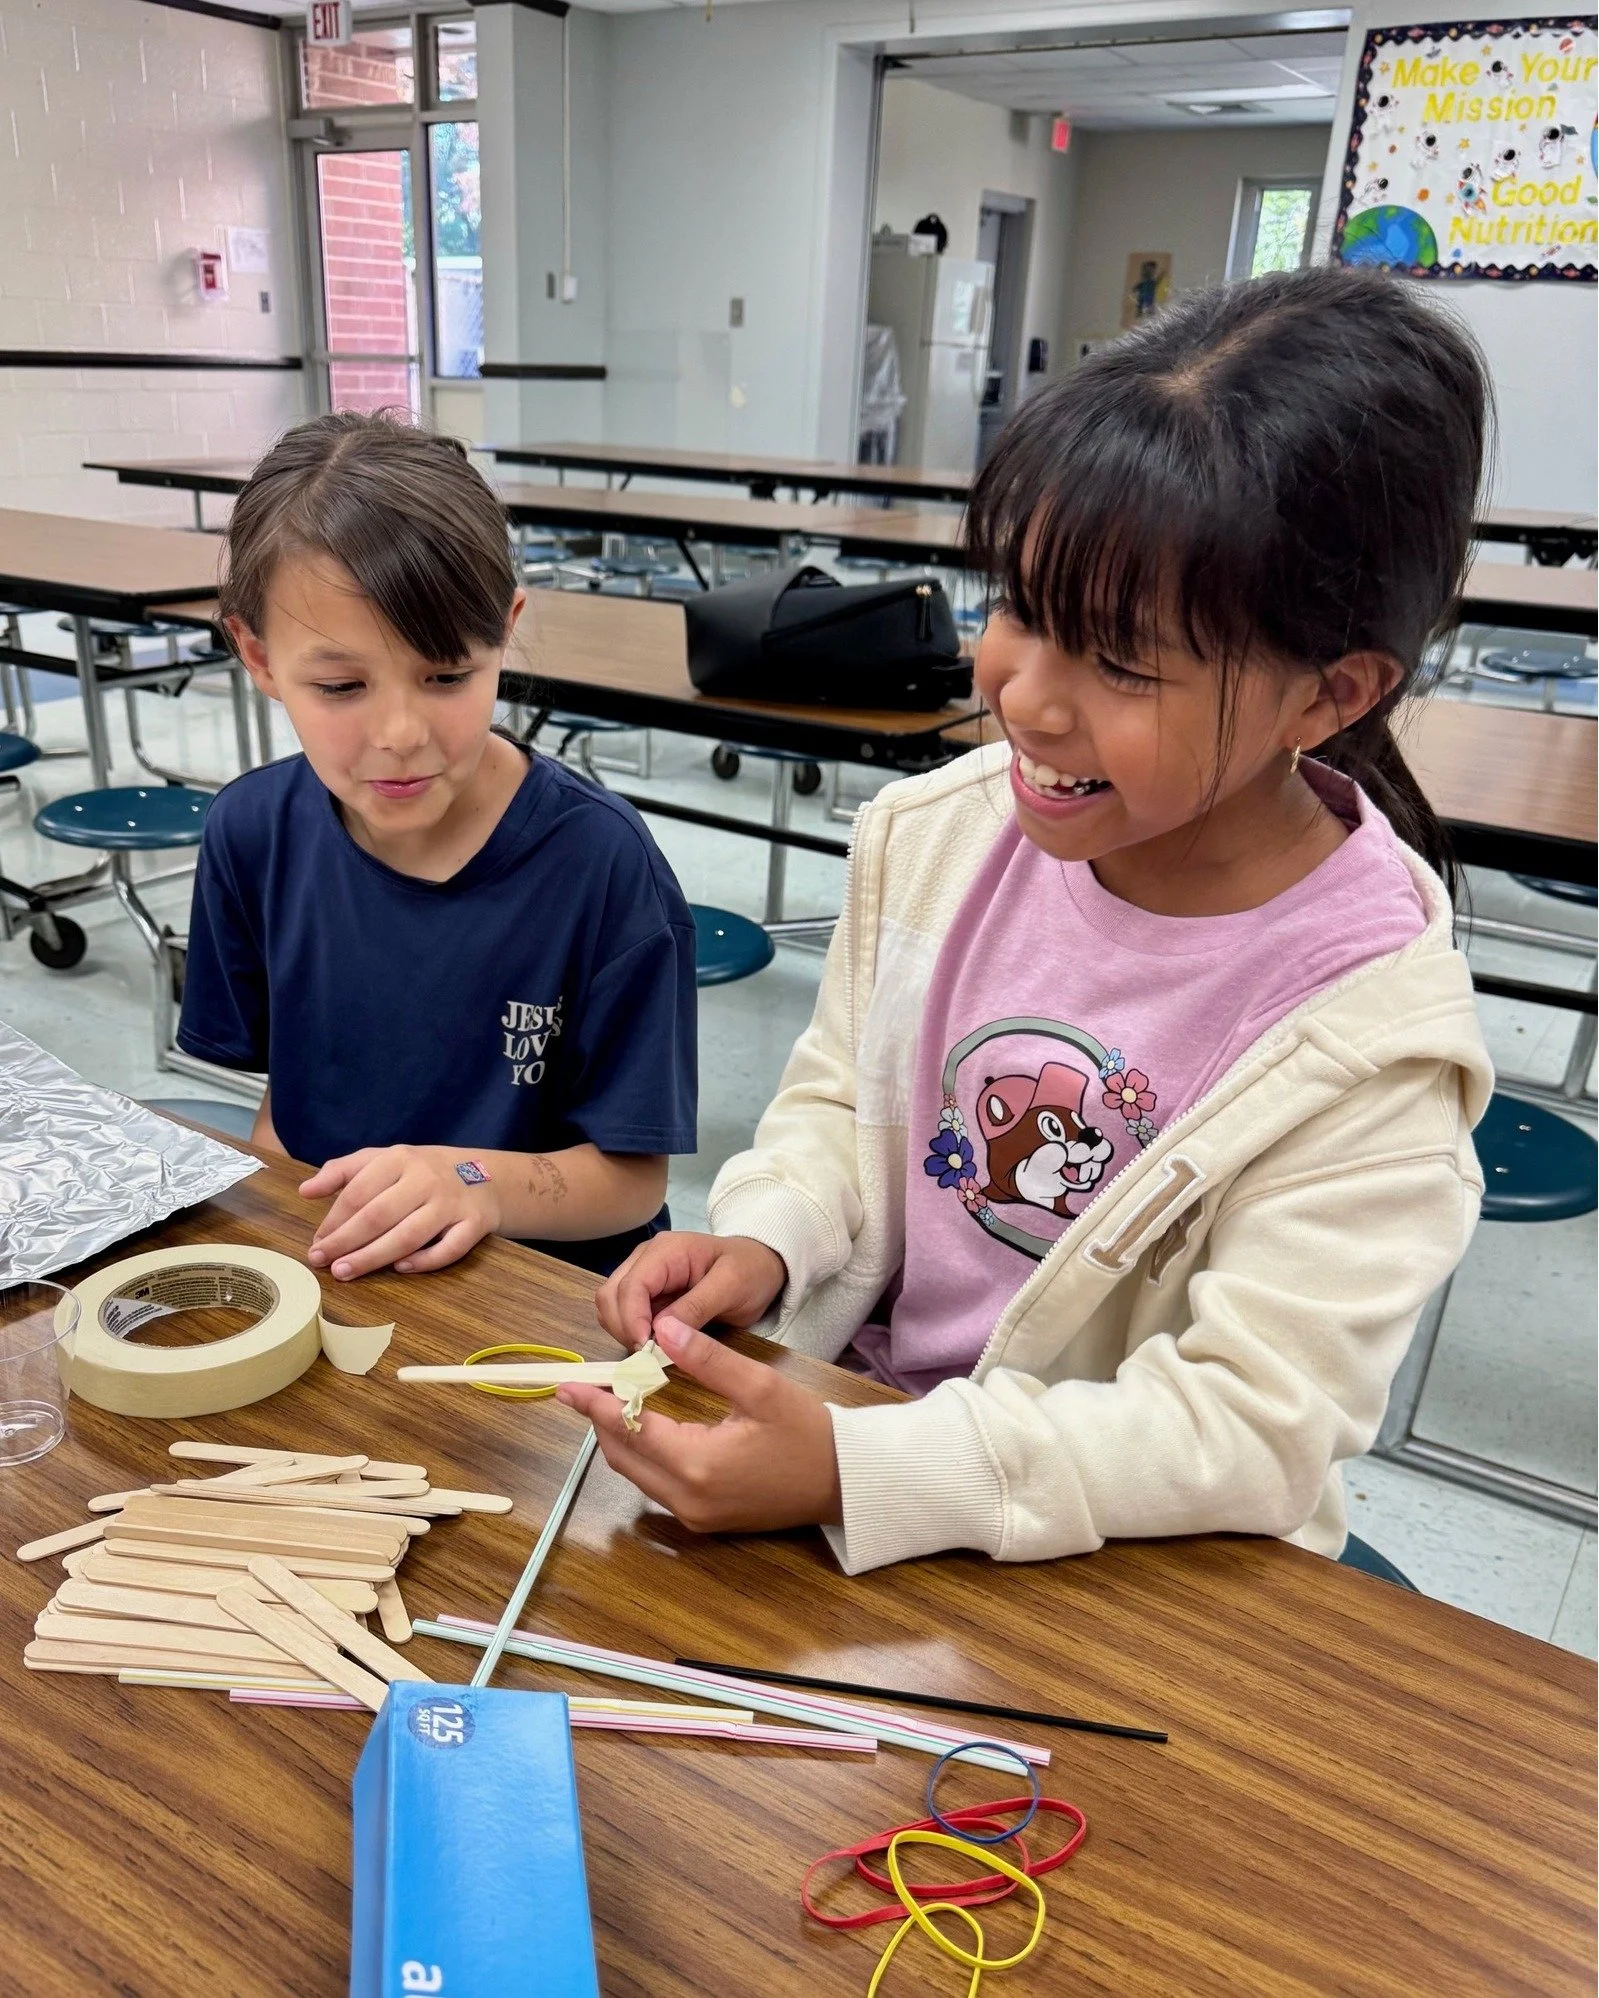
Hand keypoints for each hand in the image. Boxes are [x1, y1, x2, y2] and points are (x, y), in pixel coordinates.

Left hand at [301, 1145, 501, 1279]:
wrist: (485, 1174)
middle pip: (379, 1216)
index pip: (359, 1192)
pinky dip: (424, 1261)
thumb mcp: (383, 1160)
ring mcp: (452, 1202)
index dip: (334, 1220)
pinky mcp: (475, 1223)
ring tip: (346, 1272)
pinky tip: (400, 1269)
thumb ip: (343, 1171)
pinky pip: (449, 1249)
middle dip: (346, 1242)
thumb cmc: (421, 1171)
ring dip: (373, 1257)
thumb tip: (305, 1190)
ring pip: (409, 1236)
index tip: (316, 1242)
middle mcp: (426, 1179)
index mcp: (400, 1159)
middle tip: (322, 1262)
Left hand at [557, 1316, 840, 1532]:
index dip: (596, 1404)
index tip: (568, 1384)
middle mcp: (687, 1499)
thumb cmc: (809, 1433)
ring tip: (610, 1401)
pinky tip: (646, 1429)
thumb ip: (707, 1358)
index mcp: (698, 1465)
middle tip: (585, 1388)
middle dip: (602, 1421)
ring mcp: (694, 1516)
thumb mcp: (761, 1387)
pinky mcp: (704, 1521)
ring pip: (637, 1475)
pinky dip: (643, 1456)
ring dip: (621, 1439)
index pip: (629, 1428)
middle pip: (624, 1457)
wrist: (845, 1484)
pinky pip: (657, 1487)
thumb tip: (662, 1327)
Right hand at [595, 1232, 787, 1350]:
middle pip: (611, 1296)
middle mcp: (646, 1260)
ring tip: (653, 1352)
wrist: (761, 1266)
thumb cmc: (751, 1270)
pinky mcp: (647, 1295)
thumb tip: (660, 1331)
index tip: (645, 1350)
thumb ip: (697, 1306)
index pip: (631, 1286)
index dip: (631, 1319)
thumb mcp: (732, 1286)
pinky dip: (631, 1333)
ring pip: (611, 1307)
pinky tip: (655, 1345)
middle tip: (649, 1356)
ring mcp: (644, 1276)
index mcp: (666, 1250)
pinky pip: (624, 1316)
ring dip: (624, 1333)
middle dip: (624, 1328)